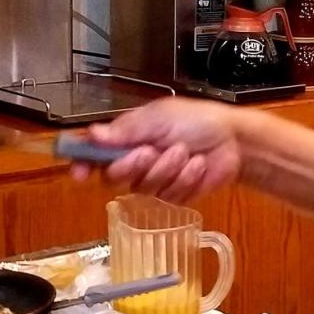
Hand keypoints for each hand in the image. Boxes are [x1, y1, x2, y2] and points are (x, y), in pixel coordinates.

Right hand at [73, 98, 243, 202]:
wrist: (233, 139)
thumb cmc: (196, 120)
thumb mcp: (159, 117)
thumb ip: (125, 130)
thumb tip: (92, 133)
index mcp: (128, 138)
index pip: (94, 155)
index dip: (83, 165)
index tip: (79, 173)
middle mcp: (137, 161)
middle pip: (114, 177)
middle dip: (133, 165)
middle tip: (151, 151)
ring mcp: (156, 180)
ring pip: (145, 188)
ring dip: (167, 168)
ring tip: (185, 151)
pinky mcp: (176, 195)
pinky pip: (170, 197)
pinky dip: (186, 179)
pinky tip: (197, 165)